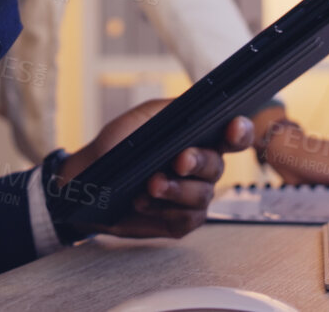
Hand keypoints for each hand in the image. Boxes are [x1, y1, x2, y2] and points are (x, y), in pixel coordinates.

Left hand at [56, 99, 253, 238]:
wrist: (87, 181)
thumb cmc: (117, 146)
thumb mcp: (144, 118)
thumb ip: (174, 110)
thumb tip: (201, 105)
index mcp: (200, 138)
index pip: (233, 135)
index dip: (241, 132)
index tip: (233, 127)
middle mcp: (202, 168)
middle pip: (217, 166)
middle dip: (199, 162)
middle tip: (180, 160)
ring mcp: (193, 197)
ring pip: (202, 195)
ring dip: (176, 190)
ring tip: (150, 184)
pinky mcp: (180, 222)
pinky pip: (187, 220)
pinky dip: (165, 211)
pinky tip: (143, 202)